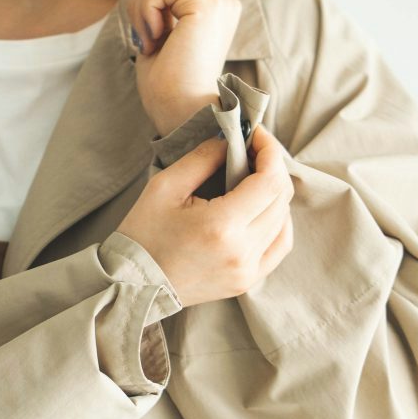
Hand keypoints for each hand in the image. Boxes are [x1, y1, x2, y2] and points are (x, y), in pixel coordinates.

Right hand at [116, 124, 293, 308]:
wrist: (133, 283)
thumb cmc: (143, 233)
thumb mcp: (165, 186)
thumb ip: (203, 158)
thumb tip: (231, 142)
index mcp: (221, 226)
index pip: (269, 181)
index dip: (269, 151)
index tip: (256, 134)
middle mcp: (242, 251)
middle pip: (281, 198)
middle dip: (273, 167)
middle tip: (253, 151)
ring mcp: (247, 270)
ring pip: (284, 221)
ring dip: (276, 193)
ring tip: (255, 177)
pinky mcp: (246, 281)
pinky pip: (279, 246)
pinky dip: (279, 222)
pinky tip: (264, 208)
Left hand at [126, 0, 242, 135]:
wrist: (181, 114)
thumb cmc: (167, 86)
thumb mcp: (159, 32)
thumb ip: (159, 0)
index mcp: (217, 7)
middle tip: (145, 35)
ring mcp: (219, 0)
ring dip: (141, 8)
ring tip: (152, 42)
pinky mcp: (207, 4)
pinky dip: (146, 11)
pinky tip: (155, 40)